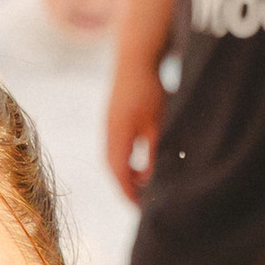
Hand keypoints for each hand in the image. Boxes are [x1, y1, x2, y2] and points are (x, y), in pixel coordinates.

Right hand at [107, 46, 167, 204]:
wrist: (135, 57)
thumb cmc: (150, 88)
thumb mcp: (156, 122)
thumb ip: (152, 150)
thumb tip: (150, 177)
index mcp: (118, 134)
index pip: (119, 172)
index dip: (128, 192)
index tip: (139, 207)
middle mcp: (109, 131)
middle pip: (113, 168)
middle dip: (125, 187)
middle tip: (140, 202)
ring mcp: (108, 125)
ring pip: (112, 158)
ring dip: (124, 174)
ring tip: (141, 185)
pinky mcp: (111, 119)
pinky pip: (115, 147)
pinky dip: (124, 161)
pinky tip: (138, 163)